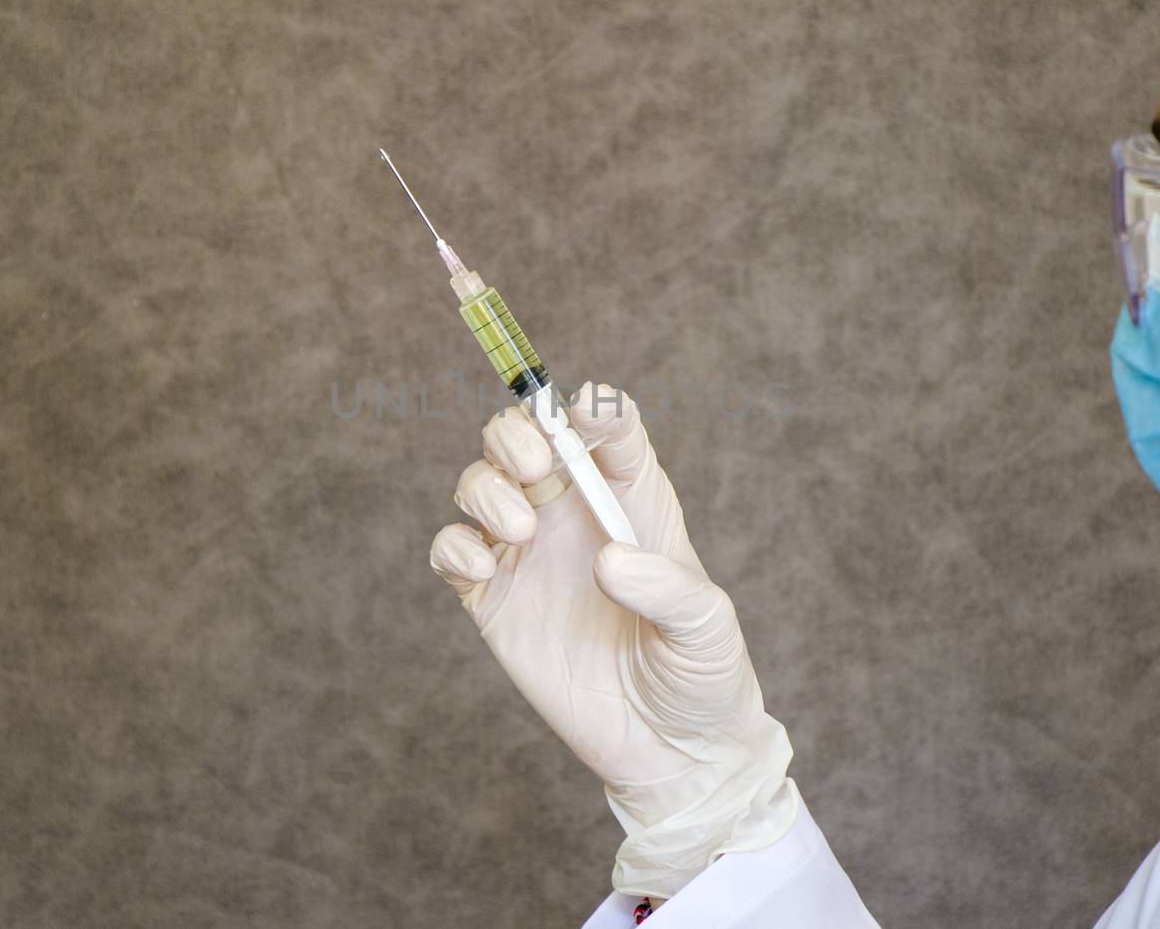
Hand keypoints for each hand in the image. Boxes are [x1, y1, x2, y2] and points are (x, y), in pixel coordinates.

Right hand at [429, 383, 798, 898]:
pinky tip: (482, 567)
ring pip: (481, 482)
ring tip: (520, 530)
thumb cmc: (702, 676)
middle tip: (535, 472)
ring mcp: (529, 553)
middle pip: (525, 436)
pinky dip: (453, 545)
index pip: (604, 424)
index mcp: (633, 496)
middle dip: (516, 435)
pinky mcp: (493, 600)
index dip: (590, 407)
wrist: (668, 752)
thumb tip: (607, 560)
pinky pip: (452, 551)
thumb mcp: (706, 628)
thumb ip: (667, 588)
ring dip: (486, 487)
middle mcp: (575, 512)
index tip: (583, 419)